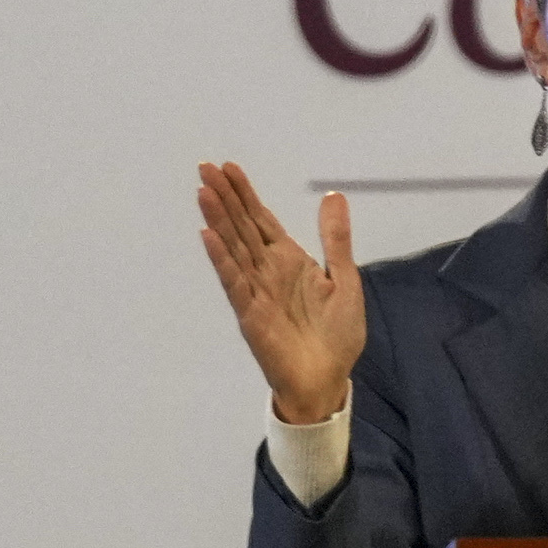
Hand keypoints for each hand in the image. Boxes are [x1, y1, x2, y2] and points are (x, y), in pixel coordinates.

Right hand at [197, 162, 364, 424]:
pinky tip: (209, 236)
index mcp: (289, 261)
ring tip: (203, 192)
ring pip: (234, 248)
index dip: (245, 194)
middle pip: (242, 227)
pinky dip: (222, 259)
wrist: (328, 380)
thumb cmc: (337, 335)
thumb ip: (336, 239)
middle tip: (204, 167)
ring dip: (219, 220)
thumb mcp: (345, 279)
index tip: (228, 168)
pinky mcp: (251, 314)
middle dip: (224, 198)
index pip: (261, 220)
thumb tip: (333, 195)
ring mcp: (256, 291)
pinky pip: (234, 282)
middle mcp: (267, 271)